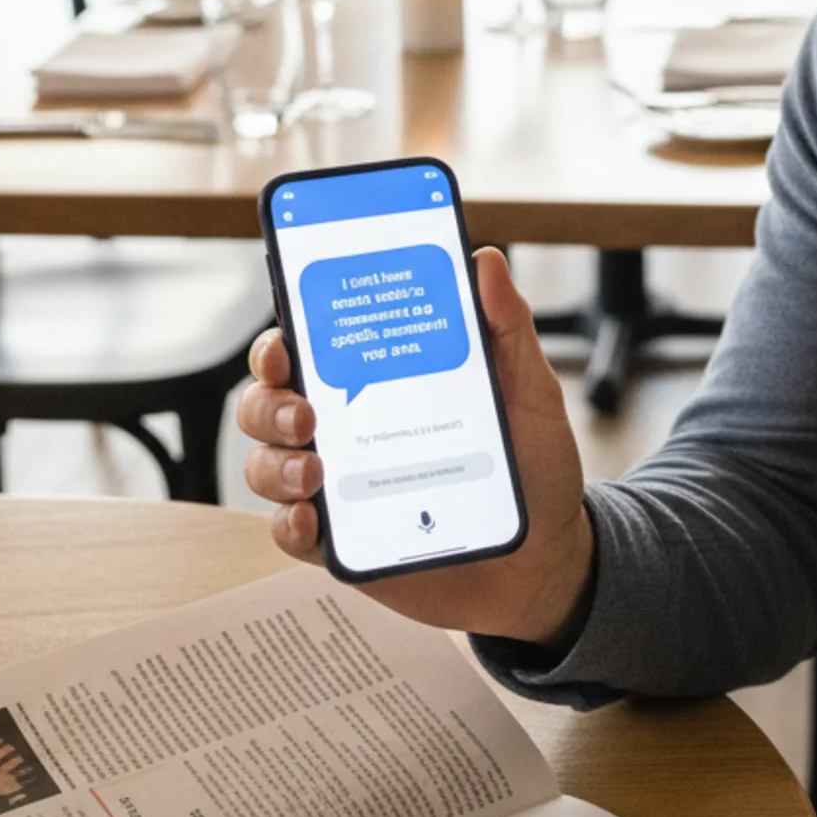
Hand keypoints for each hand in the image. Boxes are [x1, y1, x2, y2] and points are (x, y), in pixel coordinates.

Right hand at [239, 247, 594, 649]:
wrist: (548, 556)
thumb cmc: (532, 464)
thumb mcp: (529, 389)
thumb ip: (507, 327)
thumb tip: (488, 260)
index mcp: (380, 383)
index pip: (311, 350)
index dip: (280, 342)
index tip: (284, 343)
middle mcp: (349, 430)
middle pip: (270, 404)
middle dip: (268, 404)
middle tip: (304, 413)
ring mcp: (340, 487)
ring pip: (267, 466)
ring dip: (275, 465)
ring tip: (314, 471)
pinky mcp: (344, 543)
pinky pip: (291, 534)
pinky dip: (289, 525)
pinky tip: (311, 518)